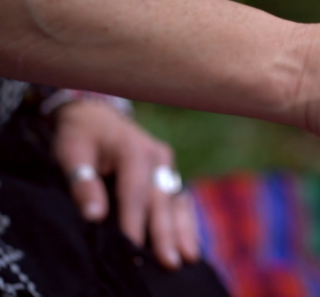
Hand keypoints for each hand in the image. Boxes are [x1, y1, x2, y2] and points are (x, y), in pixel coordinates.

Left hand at [53, 101, 198, 269]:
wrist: (98, 113)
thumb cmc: (82, 135)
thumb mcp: (72, 152)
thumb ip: (82, 182)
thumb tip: (94, 215)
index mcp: (133, 149)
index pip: (135, 192)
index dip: (134, 223)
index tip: (133, 250)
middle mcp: (158, 156)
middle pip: (161, 201)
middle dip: (165, 233)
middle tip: (170, 261)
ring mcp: (167, 165)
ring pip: (176, 202)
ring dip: (182, 230)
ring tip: (189, 256)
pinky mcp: (169, 173)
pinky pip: (180, 199)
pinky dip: (185, 221)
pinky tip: (191, 241)